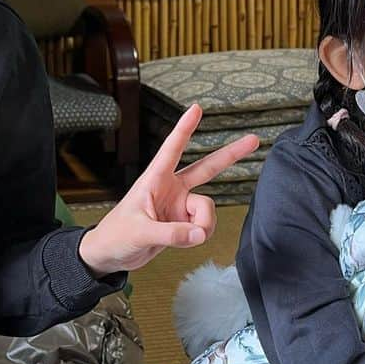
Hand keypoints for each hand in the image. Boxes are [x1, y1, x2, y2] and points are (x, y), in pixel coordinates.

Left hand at [78, 105, 259, 275]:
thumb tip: (199, 234)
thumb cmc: (114, 236)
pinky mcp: (183, 221)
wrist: (110, 255)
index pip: (172, 149)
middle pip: (206, 168)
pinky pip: (204, 224)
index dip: (185, 128)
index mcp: (154, 179)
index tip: (196, 108)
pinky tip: (188, 239)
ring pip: (207, 207)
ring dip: (204, 223)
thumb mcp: (139, 233)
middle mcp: (171, 188)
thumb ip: (170, 234)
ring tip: (189, 236)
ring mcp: (179, 205)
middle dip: (230, 155)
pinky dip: (200, 234)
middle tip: (254, 140)